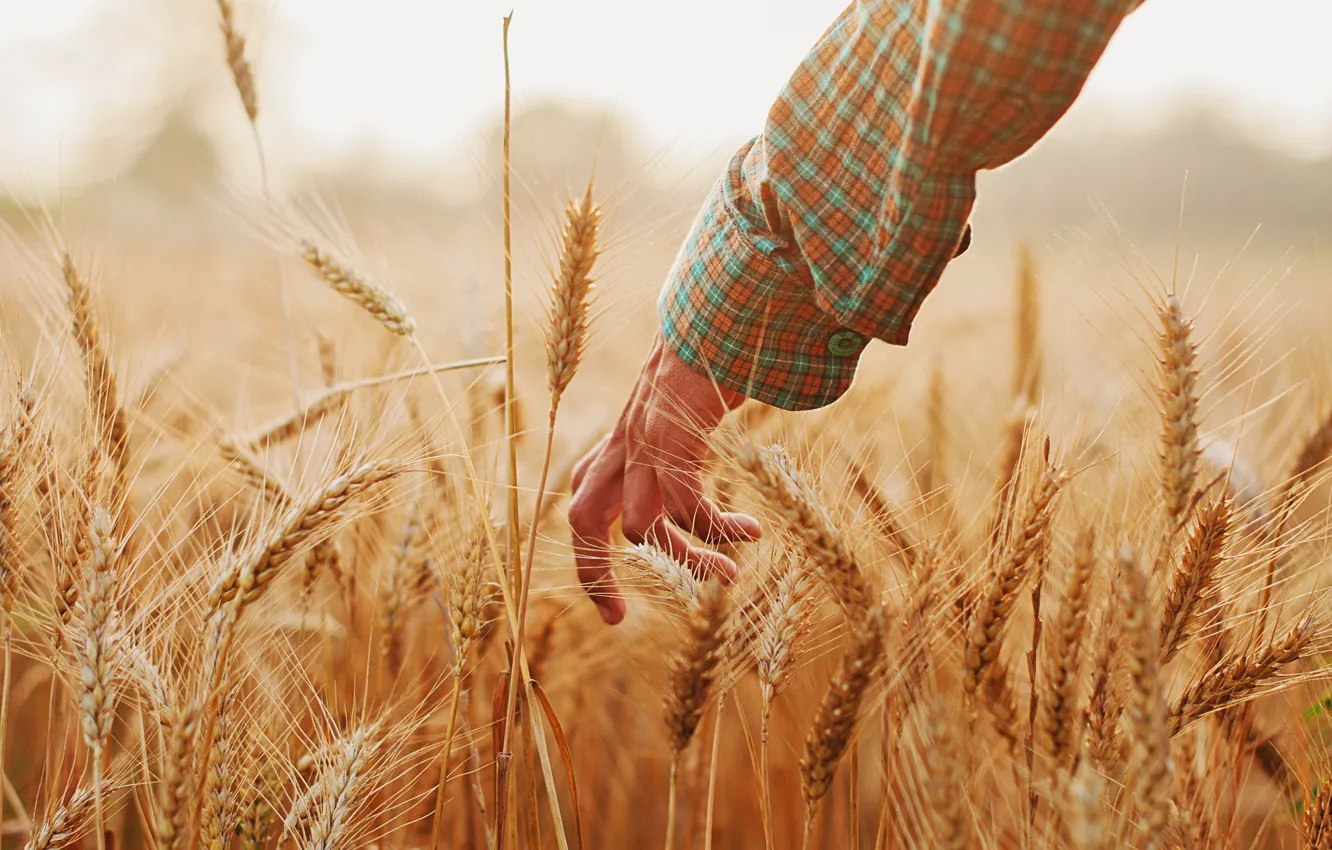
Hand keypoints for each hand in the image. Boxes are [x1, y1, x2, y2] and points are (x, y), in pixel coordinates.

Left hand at [568, 333, 761, 623]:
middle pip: (583, 519)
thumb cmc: (717, 357)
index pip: (584, 502)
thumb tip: (704, 488)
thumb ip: (686, 447)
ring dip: (684, 559)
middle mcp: (622, 444)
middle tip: (618, 616)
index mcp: (621, 440)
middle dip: (594, 573)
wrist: (723, 308)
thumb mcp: (691, 412)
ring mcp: (643, 440)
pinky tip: (750, 531)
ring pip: (641, 526)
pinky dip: (717, 528)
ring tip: (728, 576)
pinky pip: (687, 505)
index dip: (590, 557)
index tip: (613, 606)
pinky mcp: (671, 438)